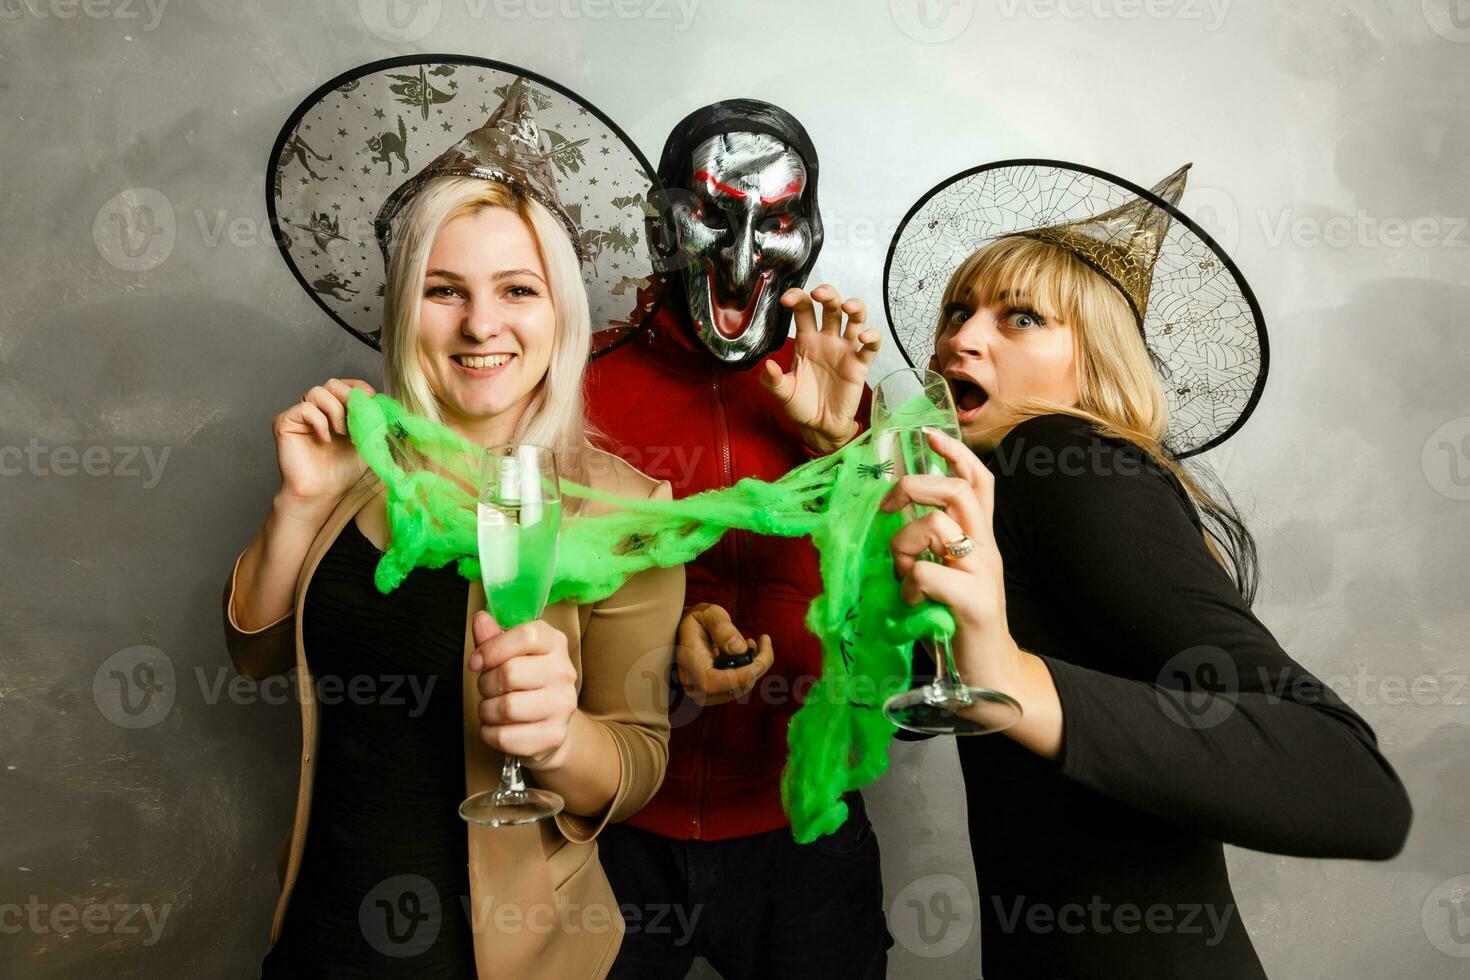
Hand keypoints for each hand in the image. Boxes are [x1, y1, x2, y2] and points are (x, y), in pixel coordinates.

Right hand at [273, 378, 375, 506]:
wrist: (323, 492)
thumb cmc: (343, 470)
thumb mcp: (367, 440)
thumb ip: (373, 420)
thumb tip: (383, 401)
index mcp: (335, 410)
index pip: (345, 385)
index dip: (358, 387)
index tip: (371, 397)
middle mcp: (316, 409)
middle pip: (332, 384)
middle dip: (349, 397)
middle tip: (357, 416)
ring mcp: (300, 415)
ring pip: (317, 392)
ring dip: (335, 410)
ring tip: (342, 432)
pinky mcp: (285, 422)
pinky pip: (304, 408)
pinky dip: (319, 421)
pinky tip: (325, 439)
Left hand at [469, 610, 579, 768]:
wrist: (548, 724)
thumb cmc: (525, 683)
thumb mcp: (510, 655)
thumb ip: (493, 638)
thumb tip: (480, 618)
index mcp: (554, 643)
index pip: (526, 636)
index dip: (492, 648)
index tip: (476, 661)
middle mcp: (564, 672)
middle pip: (510, 673)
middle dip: (485, 683)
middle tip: (487, 688)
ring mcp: (563, 705)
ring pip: (506, 707)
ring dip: (486, 710)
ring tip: (492, 709)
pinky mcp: (554, 735)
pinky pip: (505, 736)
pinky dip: (490, 733)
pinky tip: (498, 727)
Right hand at [675, 603, 773, 705]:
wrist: (687, 632)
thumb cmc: (699, 620)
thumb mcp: (708, 613)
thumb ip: (721, 627)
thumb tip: (739, 649)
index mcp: (689, 662)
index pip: (713, 682)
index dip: (741, 676)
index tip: (760, 660)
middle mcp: (693, 684)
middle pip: (733, 688)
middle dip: (756, 667)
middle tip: (763, 640)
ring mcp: (703, 693)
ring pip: (740, 689)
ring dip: (755, 668)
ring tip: (752, 643)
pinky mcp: (714, 694)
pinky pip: (739, 688)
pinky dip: (751, 672)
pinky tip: (748, 653)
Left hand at [761, 284, 879, 453]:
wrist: (820, 427)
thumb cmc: (801, 406)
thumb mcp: (783, 393)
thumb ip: (773, 380)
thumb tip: (768, 365)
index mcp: (806, 341)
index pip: (803, 310)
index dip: (797, 298)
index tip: (787, 299)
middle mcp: (827, 340)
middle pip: (831, 306)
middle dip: (827, 293)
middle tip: (818, 294)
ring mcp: (845, 350)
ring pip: (855, 318)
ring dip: (854, 306)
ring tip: (846, 307)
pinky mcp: (860, 364)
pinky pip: (871, 346)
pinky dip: (872, 336)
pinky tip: (863, 337)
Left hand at [881, 427, 1026, 694]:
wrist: (989, 678)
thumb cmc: (957, 625)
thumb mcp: (944, 576)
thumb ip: (927, 548)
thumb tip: (890, 521)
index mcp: (980, 539)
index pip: (978, 481)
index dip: (955, 454)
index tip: (928, 435)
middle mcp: (987, 549)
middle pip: (957, 491)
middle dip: (915, 487)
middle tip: (887, 508)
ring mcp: (982, 574)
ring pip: (937, 526)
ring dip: (904, 545)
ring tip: (901, 573)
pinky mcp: (974, 603)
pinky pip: (928, 574)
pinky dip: (908, 585)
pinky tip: (910, 602)